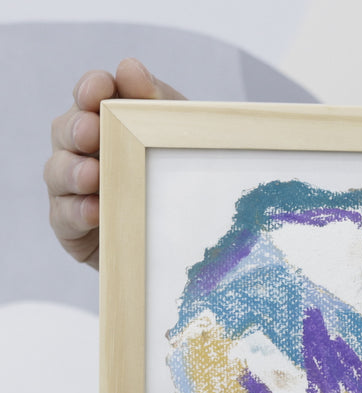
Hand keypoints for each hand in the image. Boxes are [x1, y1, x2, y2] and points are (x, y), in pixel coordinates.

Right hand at [44, 58, 184, 267]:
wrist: (190, 242)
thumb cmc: (180, 180)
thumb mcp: (178, 139)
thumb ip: (158, 103)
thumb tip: (130, 68)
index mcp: (106, 122)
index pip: (90, 96)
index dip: (91, 89)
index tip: (102, 88)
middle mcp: (82, 151)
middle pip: (66, 131)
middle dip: (78, 129)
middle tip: (93, 131)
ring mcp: (73, 190)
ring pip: (58, 172)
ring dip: (74, 171)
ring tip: (93, 175)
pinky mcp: (73, 229)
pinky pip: (65, 217)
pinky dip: (78, 212)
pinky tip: (96, 210)